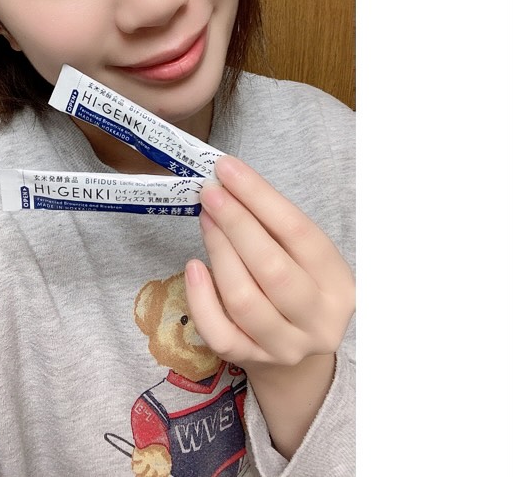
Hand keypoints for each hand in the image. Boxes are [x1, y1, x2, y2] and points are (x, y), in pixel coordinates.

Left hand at [184, 155, 354, 455]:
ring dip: (218, 252)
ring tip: (205, 219)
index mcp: (338, 281)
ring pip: (244, 299)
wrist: (298, 352)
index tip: (227, 169)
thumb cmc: (297, 284)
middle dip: (235, 222)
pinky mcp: (252, 361)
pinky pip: (220, 334)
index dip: (259, 196)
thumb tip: (227, 183)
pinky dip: (201, 299)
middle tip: (210, 192)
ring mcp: (285, 345)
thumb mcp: (303, 255)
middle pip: (271, 268)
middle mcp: (318, 318)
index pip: (298, 231)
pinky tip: (193, 268)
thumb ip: (273, 225)